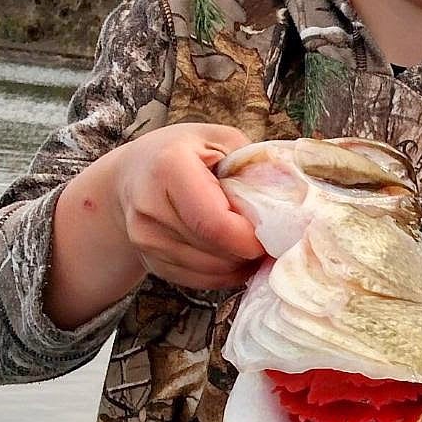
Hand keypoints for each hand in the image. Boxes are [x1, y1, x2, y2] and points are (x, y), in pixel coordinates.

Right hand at [107, 123, 264, 290]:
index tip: (273, 234)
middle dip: (249, 250)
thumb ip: (252, 165)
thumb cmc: (183, 152)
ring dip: (239, 263)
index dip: (249, 238)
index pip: (214, 223)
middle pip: (215, 251)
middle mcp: (150, 208)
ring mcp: (145, 240)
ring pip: (210, 271)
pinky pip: (200, 281)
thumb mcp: (219, 140)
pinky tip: (233, 254)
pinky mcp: (150, 263)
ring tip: (250, 242)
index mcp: (168, 168)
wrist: (131, 176)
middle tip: (270, 238)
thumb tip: (290, 199)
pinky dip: (225, 273)